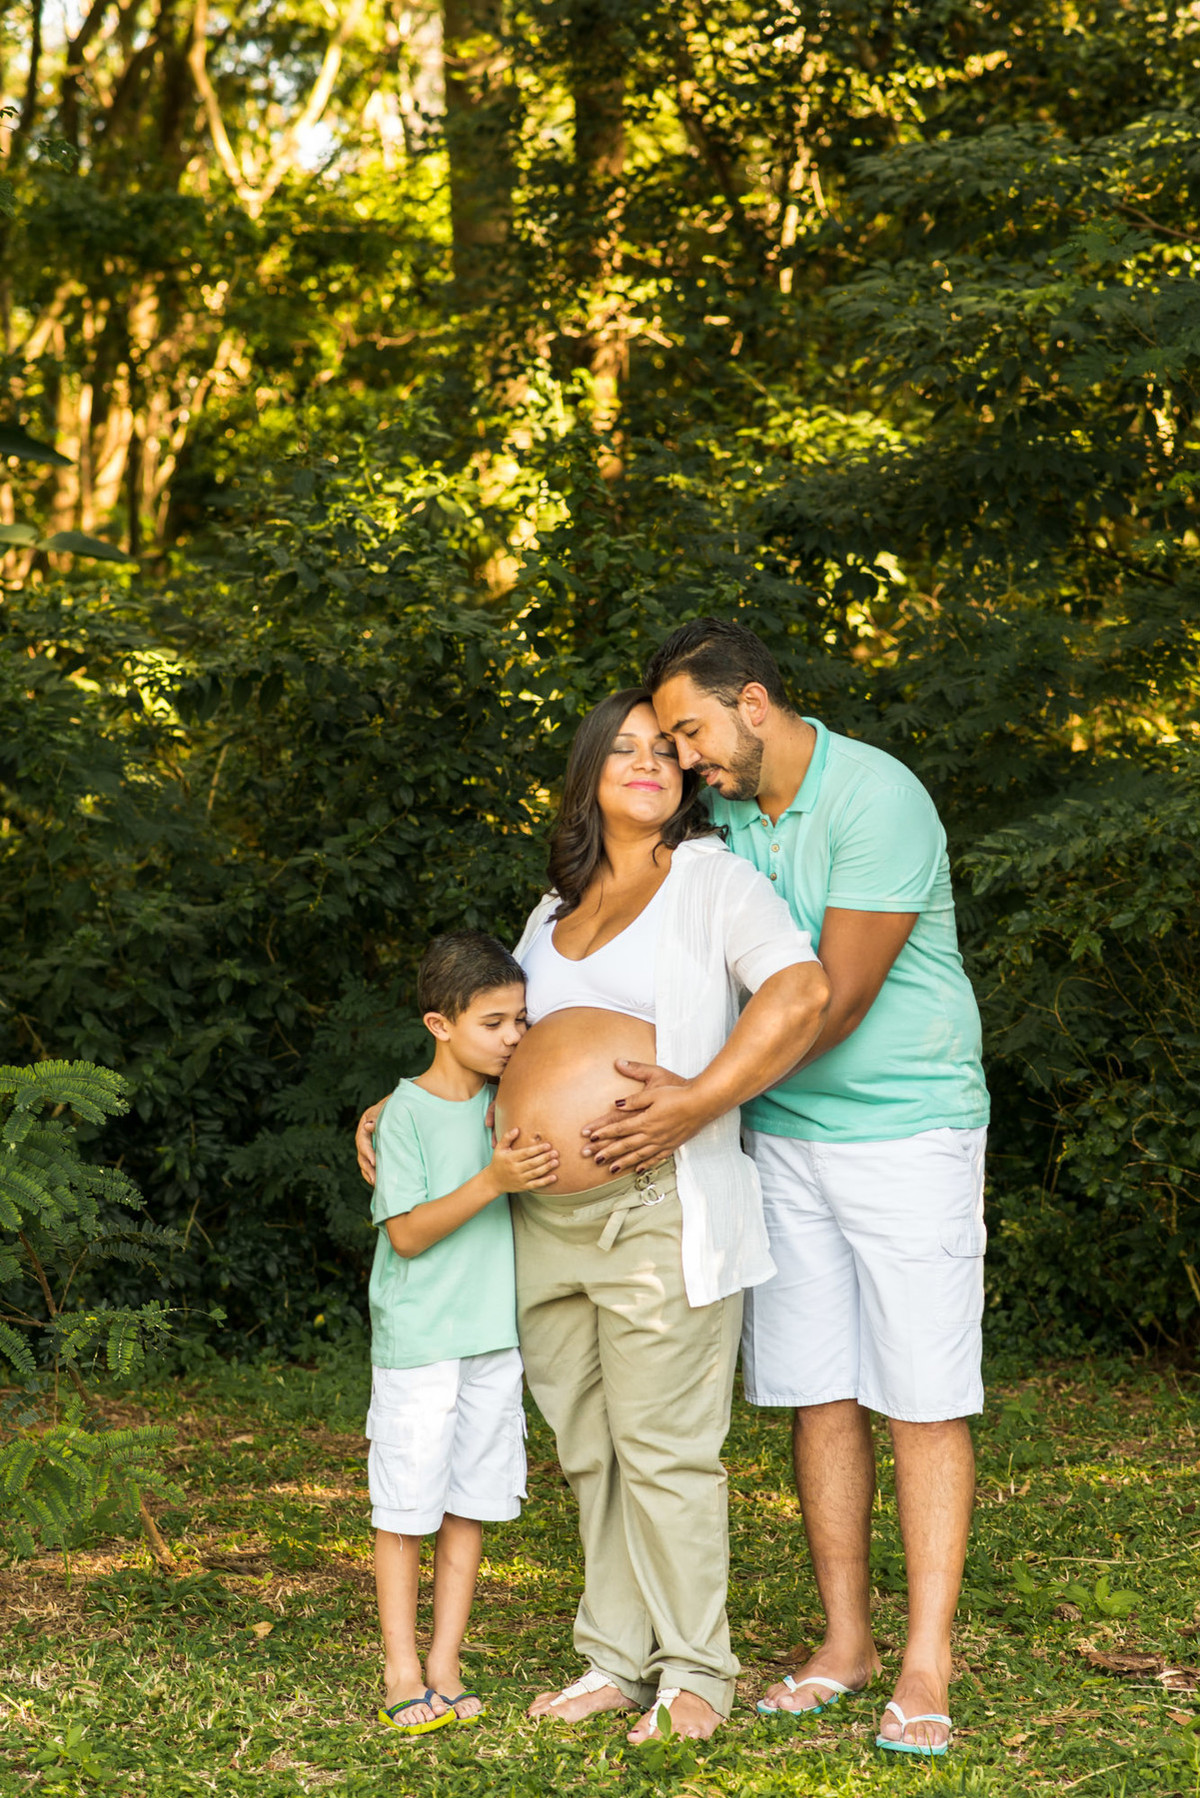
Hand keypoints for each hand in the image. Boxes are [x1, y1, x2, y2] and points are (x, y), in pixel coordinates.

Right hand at [356, 1098, 388, 1184]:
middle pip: (362, 1154)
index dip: (368, 1152)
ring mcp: (369, 1144)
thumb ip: (378, 1118)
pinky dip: (374, 1173)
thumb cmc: (395, 1106)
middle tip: (375, 1179)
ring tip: (377, 1184)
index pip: (362, 1141)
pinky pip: (371, 1164)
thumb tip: (368, 1126)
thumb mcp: (386, 1109)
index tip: (375, 1162)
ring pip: (365, 1162)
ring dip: (370, 1173)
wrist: (402, 1105)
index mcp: (364, 1124)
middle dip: (368, 1167)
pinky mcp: (376, 1150)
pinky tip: (380, 1183)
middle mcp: (364, 1136)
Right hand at [491, 1126, 558, 1191]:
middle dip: (545, 1158)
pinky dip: (545, 1181)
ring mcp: (520, 1179)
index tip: (548, 1145)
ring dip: (547, 1168)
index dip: (538, 1149)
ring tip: (556, 1162)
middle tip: (555, 1153)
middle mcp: (515, 1169)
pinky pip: (536, 1184)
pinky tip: (554, 1177)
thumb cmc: (498, 1162)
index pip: (526, 1153)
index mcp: (510, 1158)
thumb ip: (507, 1138)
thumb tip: (517, 1129)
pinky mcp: (523, 1187)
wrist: (493, 1181)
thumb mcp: (499, 1149)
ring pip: (535, 1173)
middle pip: (532, 1163)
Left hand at [581, 1061, 705, 1174]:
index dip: (604, 1133)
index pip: (620, 1128)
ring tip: (611, 1169)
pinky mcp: (672, 1145)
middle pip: (626, 1145)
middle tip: (593, 1159)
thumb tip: (616, 1102)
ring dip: (624, 1162)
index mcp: (645, 1120)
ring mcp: (662, 1142)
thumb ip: (634, 1099)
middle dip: (608, 1152)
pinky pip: (656, 1158)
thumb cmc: (678, 1093)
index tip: (591, 1138)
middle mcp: (652, 1134)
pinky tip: (638, 1169)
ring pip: (639, 1155)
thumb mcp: (654, 1089)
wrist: (702, 1103)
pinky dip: (645, 1164)